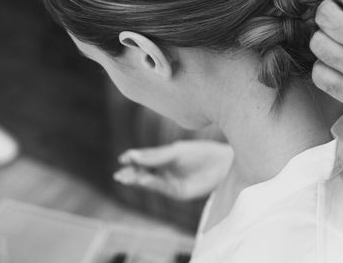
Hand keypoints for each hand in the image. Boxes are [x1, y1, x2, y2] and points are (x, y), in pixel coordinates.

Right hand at [114, 140, 232, 199]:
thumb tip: (133, 156)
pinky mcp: (177, 192)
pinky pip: (160, 188)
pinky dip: (150, 184)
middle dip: (131, 172)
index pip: (145, 157)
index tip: (123, 158)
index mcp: (165, 155)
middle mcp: (165, 168)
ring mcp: (170, 181)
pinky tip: (143, 180)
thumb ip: (156, 155)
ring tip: (127, 177)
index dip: (133, 158)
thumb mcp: (176, 151)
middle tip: (120, 174)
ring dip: (137, 179)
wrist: (222, 165)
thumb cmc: (200, 152)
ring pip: (150, 181)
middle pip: (144, 171)